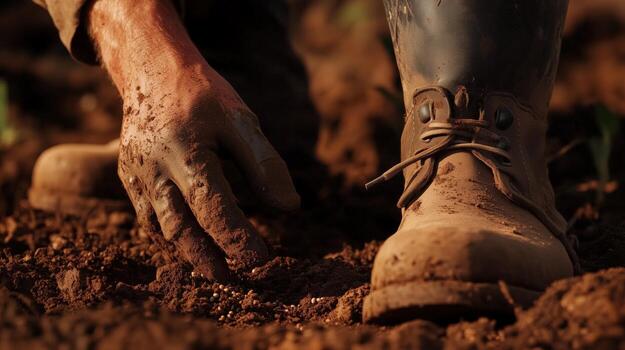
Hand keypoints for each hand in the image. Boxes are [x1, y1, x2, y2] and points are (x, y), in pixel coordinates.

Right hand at [89, 0, 299, 279]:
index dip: (238, 239)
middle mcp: (154, 168)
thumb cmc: (202, 95)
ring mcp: (136, 175)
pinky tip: (192, 240)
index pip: (214, 209)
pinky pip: (149, 216)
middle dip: (209, 260)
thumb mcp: (241, 120)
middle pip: (182, 229)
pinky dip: (172, 233)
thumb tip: (290, 208)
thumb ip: (264, 165)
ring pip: (162, 228)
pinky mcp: (128, 177)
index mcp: (185, 150)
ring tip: (218, 268)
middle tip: (236, 280)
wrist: (151, 72)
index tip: (262, 260)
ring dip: (190, 252)